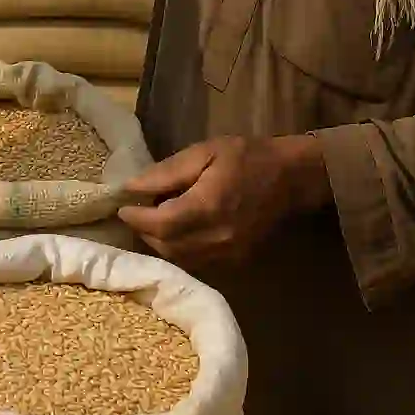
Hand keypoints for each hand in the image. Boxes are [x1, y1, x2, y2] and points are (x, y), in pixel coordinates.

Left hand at [117, 135, 330, 268]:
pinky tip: (176, 230)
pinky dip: (178, 249)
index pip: (160, 224)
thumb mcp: (204, 152)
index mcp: (207, 207)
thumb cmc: (247, 157)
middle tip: (136, 211)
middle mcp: (216, 237)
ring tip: (154, 219)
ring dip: (159, 242)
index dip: (136, 218)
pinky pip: (196, 261)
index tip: (122, 206)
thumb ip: (167, 172)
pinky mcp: (235, 260)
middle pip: (166, 246)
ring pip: (179, 258)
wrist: (291, 178)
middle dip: (145, 230)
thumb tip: (132, 186)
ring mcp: (227, 253)